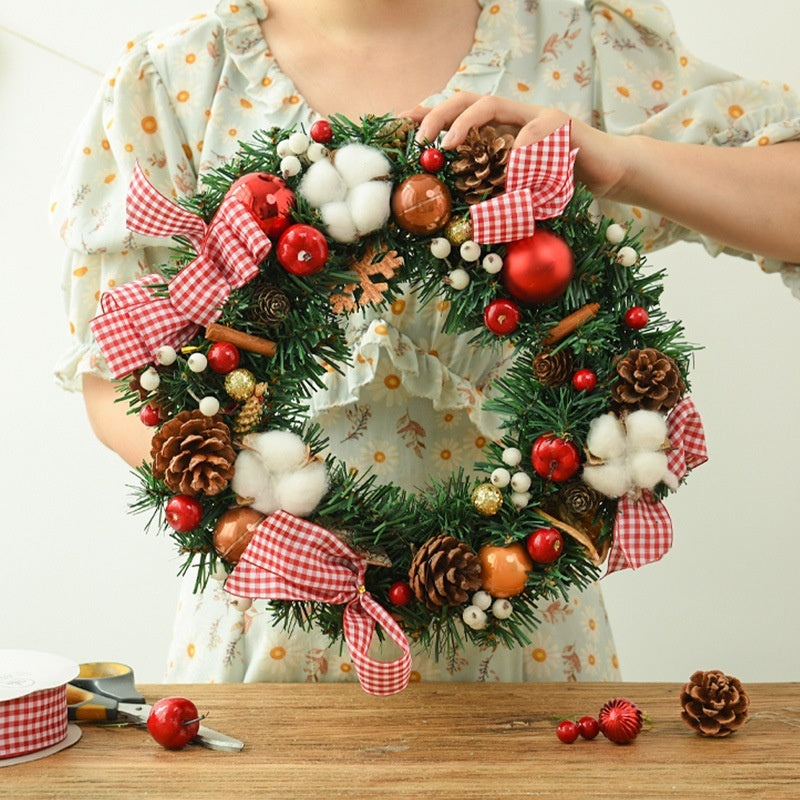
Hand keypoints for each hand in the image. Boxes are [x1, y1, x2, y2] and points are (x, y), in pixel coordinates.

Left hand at [402, 92, 628, 199]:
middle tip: (421, 139)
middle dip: (438, 114)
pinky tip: (510, 178)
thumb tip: (457, 210)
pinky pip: (531, 134)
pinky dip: (516, 155)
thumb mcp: (518, 188)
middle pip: (468, 98)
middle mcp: (513, 116)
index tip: (400, 126)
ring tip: (449, 144)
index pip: (458, 113)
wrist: (606, 172)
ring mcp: (535, 115)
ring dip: (466, 122)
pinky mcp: (560, 124)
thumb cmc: (558, 183)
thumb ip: (491, 189)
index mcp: (500, 129)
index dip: (428, 115)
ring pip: (493, 104)